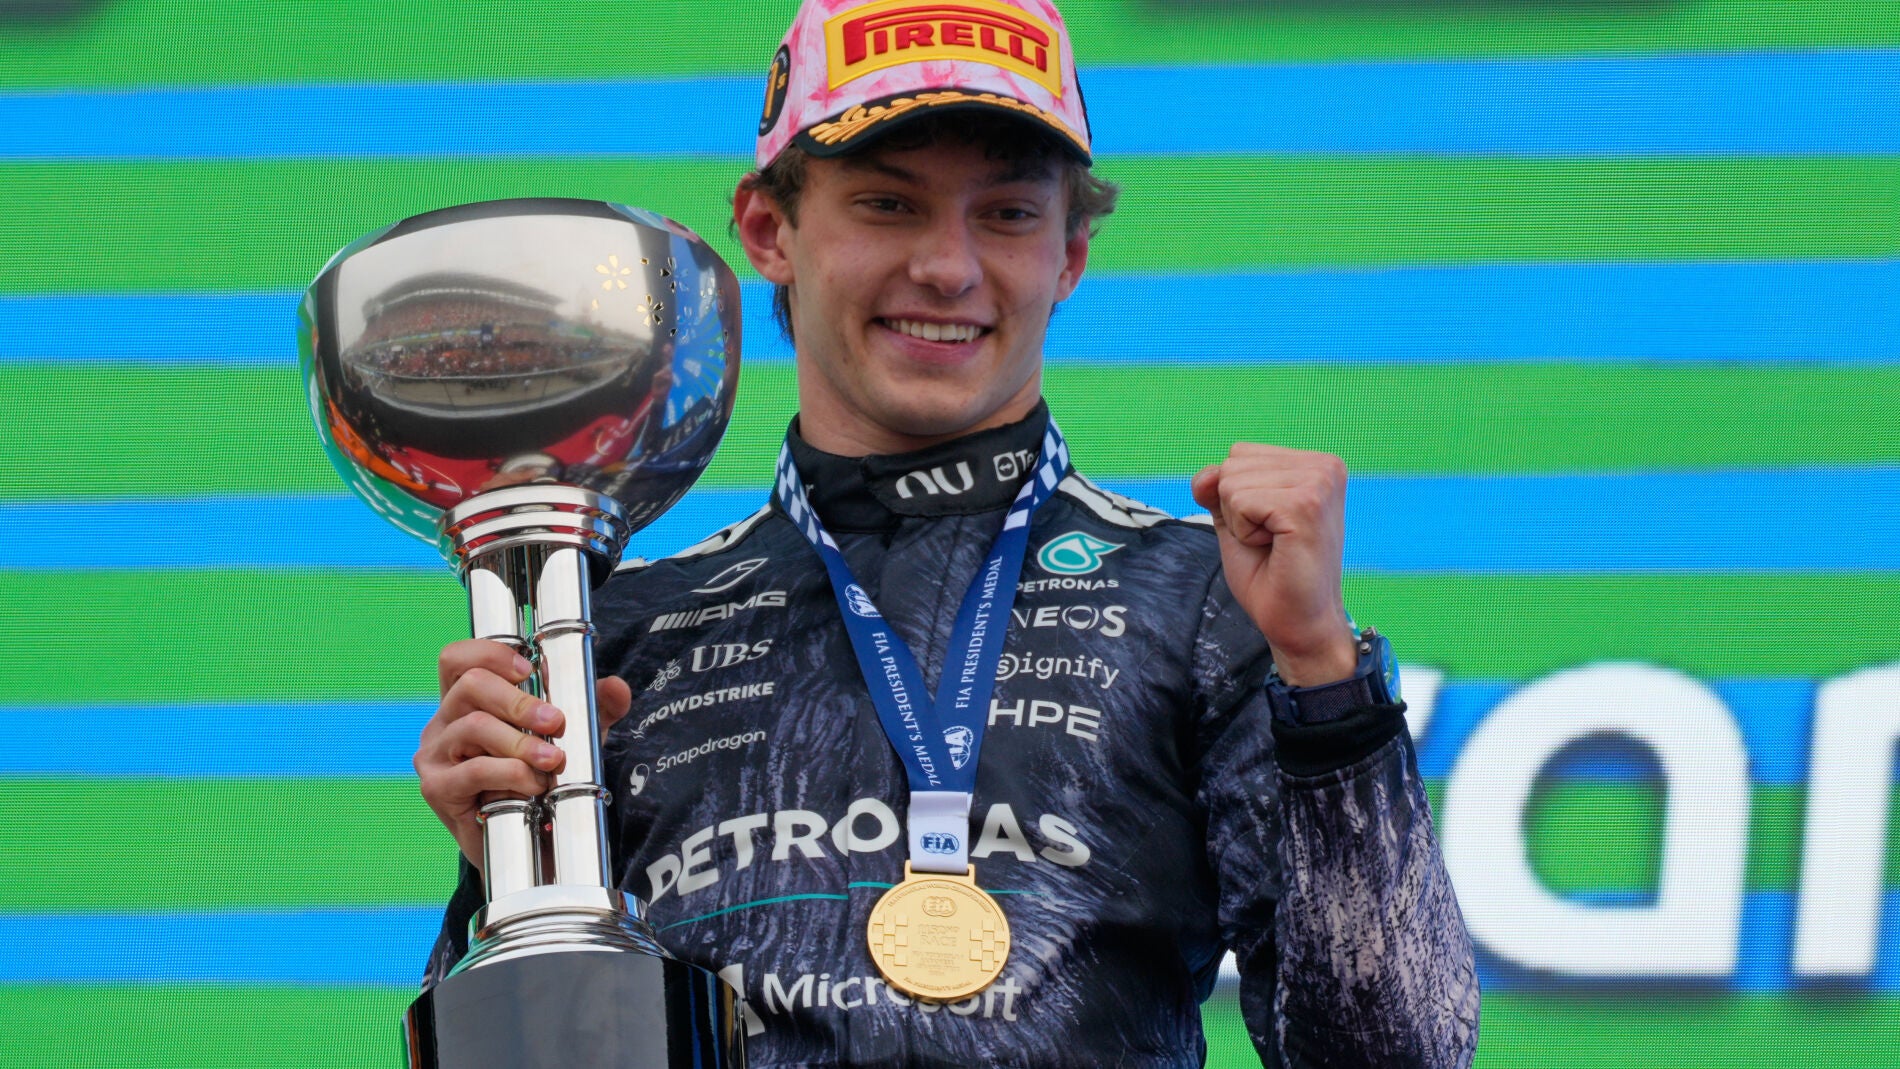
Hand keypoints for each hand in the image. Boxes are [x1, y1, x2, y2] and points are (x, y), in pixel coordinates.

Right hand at [415, 639, 633, 868]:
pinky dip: (511, 774)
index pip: (458, 659)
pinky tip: (533, 786)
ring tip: (553, 761)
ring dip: (521, 742)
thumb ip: (596, 708)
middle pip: (470, 685)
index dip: (491, 653)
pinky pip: (473, 770)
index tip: (531, 670)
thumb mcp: (572, 736)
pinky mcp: (437, 788)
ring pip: (474, 726)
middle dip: (520, 701)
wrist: (528, 844)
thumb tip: (616, 687)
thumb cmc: (540, 777)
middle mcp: (443, 722)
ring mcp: (434, 755)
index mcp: (465, 701)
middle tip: (556, 722)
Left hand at [1190, 443, 1357, 685]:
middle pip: (1233, 464)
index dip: (1237, 498)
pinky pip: (1239, 501)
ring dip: (1240, 522)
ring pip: (1232, 481)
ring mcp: (1319, 482)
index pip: (1239, 454)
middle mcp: (1324, 466)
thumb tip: (1205, 474)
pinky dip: (1244, 532)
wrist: (1298, 623)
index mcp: (1315, 464)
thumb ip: (1218, 489)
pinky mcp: (1306, 505)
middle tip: (1271, 542)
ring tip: (1274, 545)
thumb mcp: (1236, 521)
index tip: (1270, 529)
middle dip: (1236, 509)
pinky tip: (1275, 549)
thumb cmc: (1271, 576)